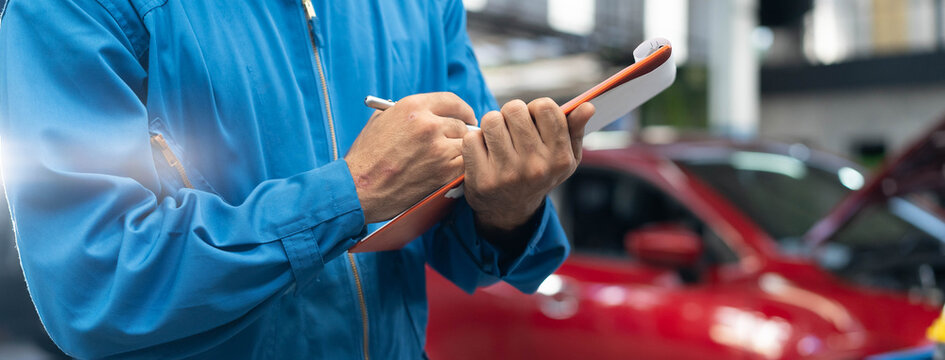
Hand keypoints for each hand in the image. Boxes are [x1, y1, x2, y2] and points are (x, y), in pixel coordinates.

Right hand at [346, 92, 475, 222]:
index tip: (466, 117)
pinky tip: (448, 171)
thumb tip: (431, 113)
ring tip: (447, 160)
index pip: (452, 101)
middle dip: (459, 134)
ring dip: (460, 153)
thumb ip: (408, 113)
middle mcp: (428, 124)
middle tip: (456, 143)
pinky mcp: (444, 172)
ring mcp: (438, 149)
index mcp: (412, 107)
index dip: (462, 110)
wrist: (359, 188)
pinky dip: (460, 169)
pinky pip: (465, 165)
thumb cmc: (366, 157)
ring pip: (465, 146)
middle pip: (461, 124)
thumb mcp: (381, 121)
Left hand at [462, 98, 594, 231]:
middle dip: (510, 115)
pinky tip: (484, 153)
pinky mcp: (482, 180)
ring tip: (497, 140)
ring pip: (491, 120)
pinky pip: (472, 139)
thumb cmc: (540, 174)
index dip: (535, 108)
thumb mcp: (565, 157)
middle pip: (514, 109)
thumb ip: (575, 130)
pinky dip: (475, 142)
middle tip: (511, 130)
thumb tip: (588, 106)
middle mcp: (535, 166)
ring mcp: (508, 174)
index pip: (545, 107)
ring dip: (492, 126)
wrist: (510, 210)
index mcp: (559, 157)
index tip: (532, 121)